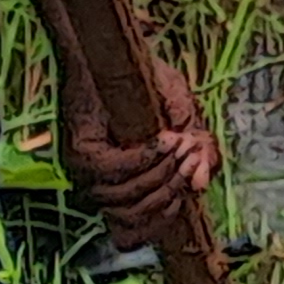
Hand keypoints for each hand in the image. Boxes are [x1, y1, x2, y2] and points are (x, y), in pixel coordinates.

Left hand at [60, 46, 218, 247]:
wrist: (115, 51)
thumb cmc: (146, 84)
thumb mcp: (184, 119)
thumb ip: (197, 153)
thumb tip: (202, 185)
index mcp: (121, 186)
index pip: (132, 233)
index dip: (161, 224)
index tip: (188, 197)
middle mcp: (98, 185)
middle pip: (135, 216)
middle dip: (172, 189)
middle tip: (193, 156)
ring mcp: (85, 171)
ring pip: (126, 196)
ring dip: (161, 173)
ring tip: (182, 143)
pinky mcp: (80, 151)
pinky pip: (116, 170)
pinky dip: (145, 157)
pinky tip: (164, 138)